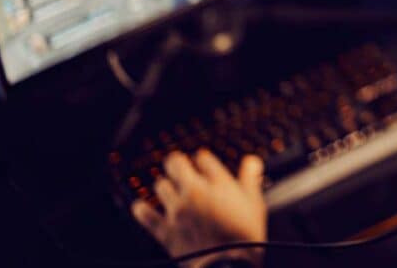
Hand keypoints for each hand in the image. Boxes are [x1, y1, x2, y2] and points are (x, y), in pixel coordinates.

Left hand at [131, 149, 267, 267]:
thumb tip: (251, 161)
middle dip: (177, 163)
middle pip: (176, 163)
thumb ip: (250, 179)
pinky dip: (142, 210)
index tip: (203, 162)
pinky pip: (146, 215)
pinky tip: (141, 206)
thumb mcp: (255, 204)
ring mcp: (177, 210)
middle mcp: (195, 192)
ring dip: (165, 185)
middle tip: (179, 166)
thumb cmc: (245, 237)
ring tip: (169, 188)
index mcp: (218, 183)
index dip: (202, 159)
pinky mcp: (165, 230)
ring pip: (160, 185)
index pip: (203, 158)